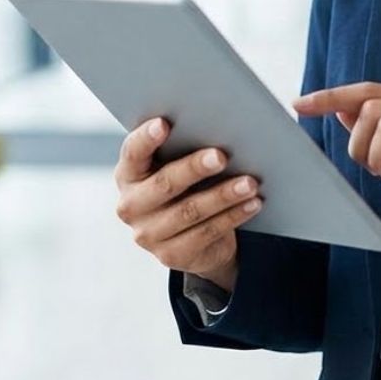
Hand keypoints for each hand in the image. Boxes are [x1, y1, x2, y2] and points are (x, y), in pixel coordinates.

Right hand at [114, 117, 262, 292]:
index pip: (132, 153)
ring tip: (249, 182)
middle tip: (221, 156)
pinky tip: (252, 203)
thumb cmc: (183, 185)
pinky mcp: (171, 256)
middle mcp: (131, 206)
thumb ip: (182, 147)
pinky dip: (233, 216)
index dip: (146, 138)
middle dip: (195, 168)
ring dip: (224, 195)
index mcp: (128, 175)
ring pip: (191, 211)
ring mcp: (149, 234)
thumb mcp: (174, 165)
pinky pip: (207, 232)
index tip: (164, 123)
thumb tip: (218, 125)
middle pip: (165, 184)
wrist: (188, 236)